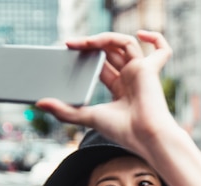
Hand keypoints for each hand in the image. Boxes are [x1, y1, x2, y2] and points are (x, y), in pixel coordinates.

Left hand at [36, 30, 178, 161]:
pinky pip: (161, 50)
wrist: (145, 138)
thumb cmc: (123, 132)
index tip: (68, 52)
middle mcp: (131, 78)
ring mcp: (141, 72)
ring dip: (104, 38)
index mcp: (120, 89)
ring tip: (84, 42)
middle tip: (69, 45)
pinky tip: (142, 33)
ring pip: (125, 44)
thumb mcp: (87, 118)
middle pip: (110, 52)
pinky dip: (156, 38)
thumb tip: (39, 103)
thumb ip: (64, 111)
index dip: (86, 55)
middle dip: (90, 44)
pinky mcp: (149, 70)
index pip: (101, 65)